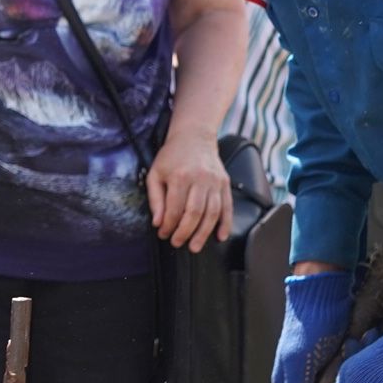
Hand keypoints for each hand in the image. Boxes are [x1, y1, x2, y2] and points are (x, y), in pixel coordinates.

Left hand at [145, 131, 231, 250]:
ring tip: (195, 246)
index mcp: (180, 177)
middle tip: (178, 243)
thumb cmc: (172, 156)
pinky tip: (220, 236)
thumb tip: (158, 222)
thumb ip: (155, 199)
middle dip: (185, 232)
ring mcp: (215, 182)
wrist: (194, 137)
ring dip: (204, 233)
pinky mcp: (225, 183)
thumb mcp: (155, 174)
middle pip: (195, 213)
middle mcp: (200, 179)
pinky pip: (227, 207)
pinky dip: (225, 223)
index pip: (175, 208)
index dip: (169, 225)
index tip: (163, 234)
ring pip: (212, 213)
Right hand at [272, 271, 352, 382]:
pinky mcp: (334, 353)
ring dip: (348, 369)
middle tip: (346, 372)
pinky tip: (357, 343)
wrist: (322, 292)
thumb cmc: (308, 326)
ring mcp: (318, 364)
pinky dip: (354, 356)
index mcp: (285, 380)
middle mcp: (300, 374)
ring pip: (338, 382)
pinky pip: (347, 365)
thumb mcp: (298, 361)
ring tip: (350, 348)